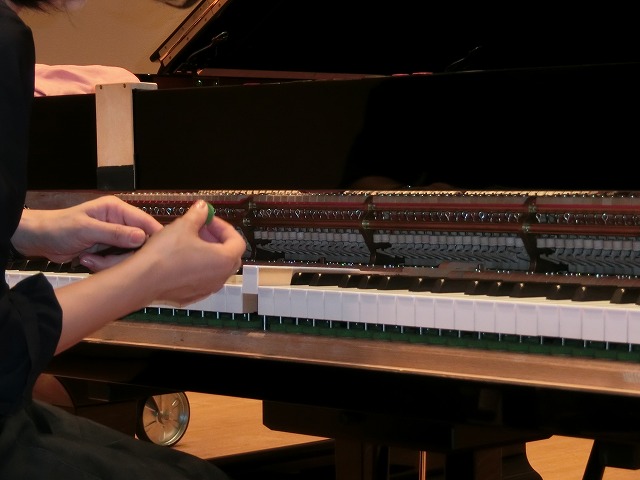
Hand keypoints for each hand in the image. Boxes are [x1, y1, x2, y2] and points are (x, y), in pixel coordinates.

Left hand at [11, 195, 162, 266]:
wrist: (39, 239)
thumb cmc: (59, 228)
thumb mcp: (86, 229)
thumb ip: (114, 233)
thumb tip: (142, 237)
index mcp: (117, 210)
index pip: (145, 222)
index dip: (152, 238)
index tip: (153, 255)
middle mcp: (120, 222)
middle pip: (139, 244)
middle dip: (121, 256)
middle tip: (102, 261)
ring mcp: (115, 238)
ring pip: (128, 256)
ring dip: (110, 263)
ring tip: (89, 260)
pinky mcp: (108, 250)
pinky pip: (116, 262)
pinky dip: (104, 265)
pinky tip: (87, 261)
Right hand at [126, 199, 245, 305]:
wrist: (142, 280)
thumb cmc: (165, 254)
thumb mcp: (183, 226)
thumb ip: (198, 215)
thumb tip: (203, 208)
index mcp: (224, 260)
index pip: (237, 240)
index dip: (223, 227)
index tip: (208, 220)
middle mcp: (220, 277)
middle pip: (229, 255)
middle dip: (217, 239)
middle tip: (201, 229)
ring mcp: (207, 289)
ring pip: (215, 268)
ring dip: (207, 253)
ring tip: (188, 242)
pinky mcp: (192, 296)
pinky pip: (202, 279)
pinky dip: (197, 267)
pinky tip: (181, 259)